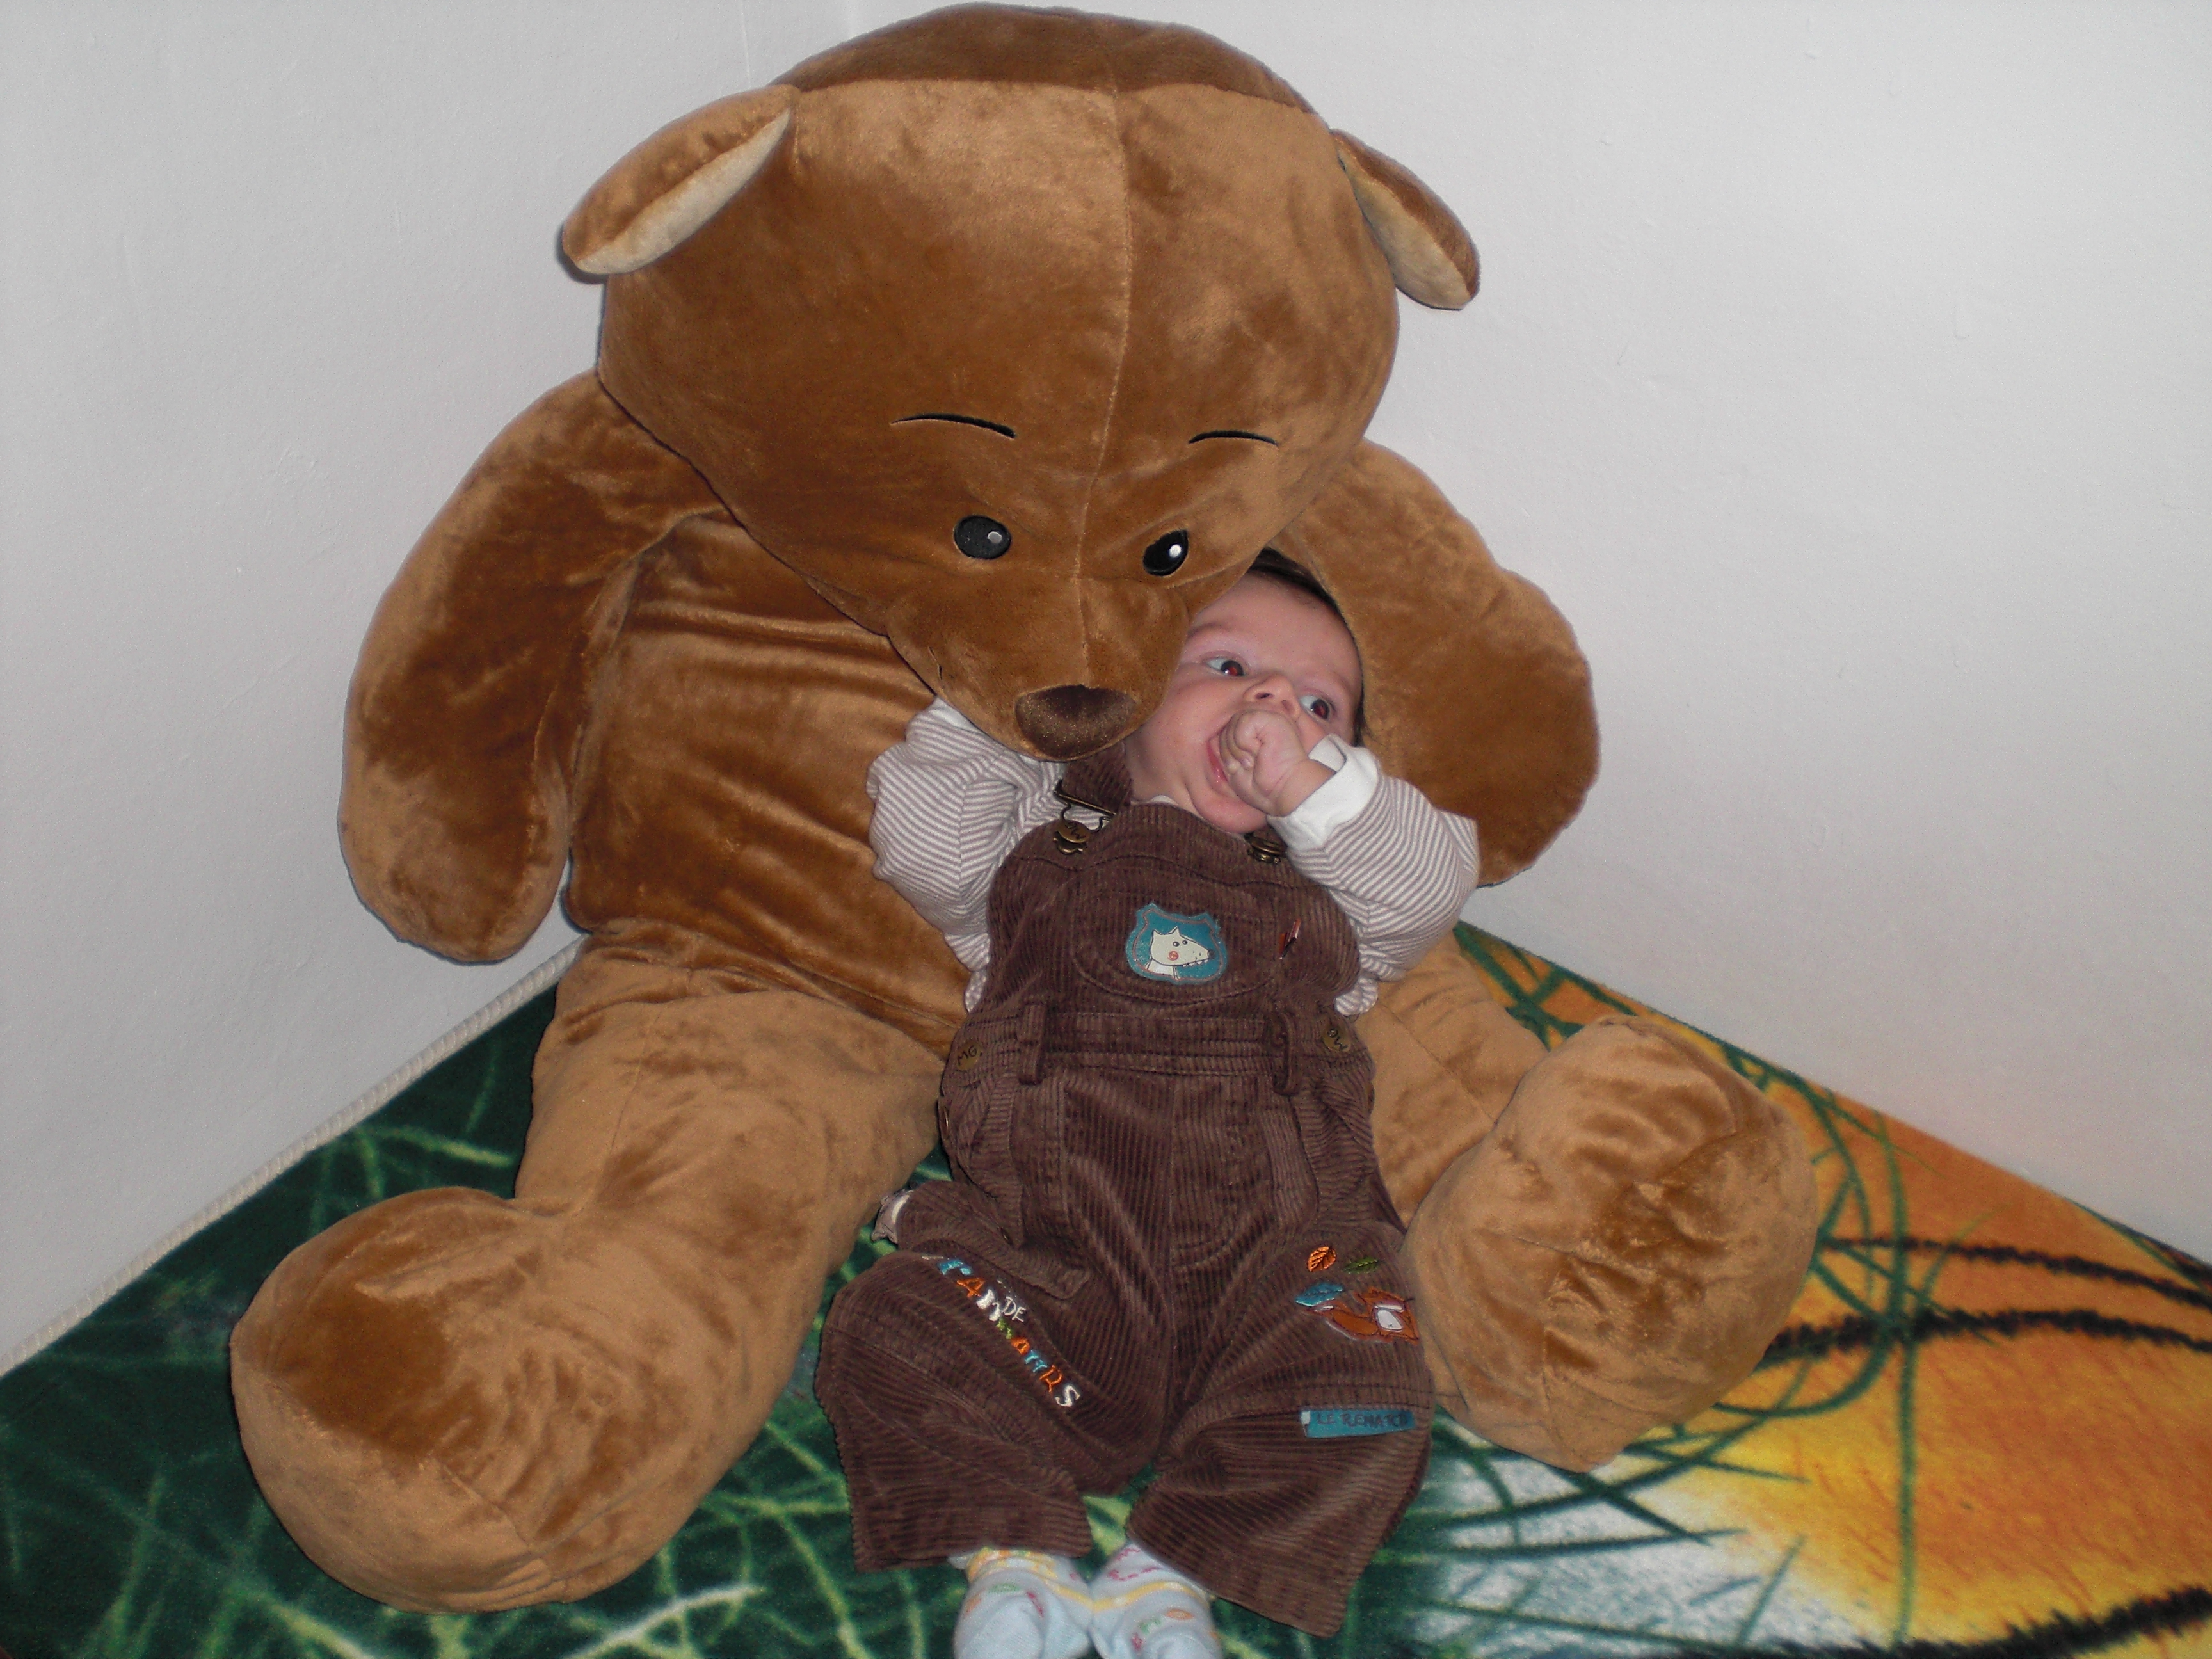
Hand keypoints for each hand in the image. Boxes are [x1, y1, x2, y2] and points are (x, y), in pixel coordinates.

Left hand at [1217, 706, 1334, 817]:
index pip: (1227, 731)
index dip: (1224, 750)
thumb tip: (1215, 739)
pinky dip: (1245, 742)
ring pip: (1234, 722)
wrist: (1285, 791)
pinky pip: (1244, 722)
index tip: (1236, 768)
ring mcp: (1268, 719)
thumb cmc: (1264, 785)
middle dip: (1228, 749)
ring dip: (1236, 748)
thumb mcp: (1236, 766)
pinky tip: (1259, 752)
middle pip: (1228, 726)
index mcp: (1256, 734)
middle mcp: (1262, 724)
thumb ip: (1226, 749)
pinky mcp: (1272, 718)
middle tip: (1243, 766)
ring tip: (1251, 762)